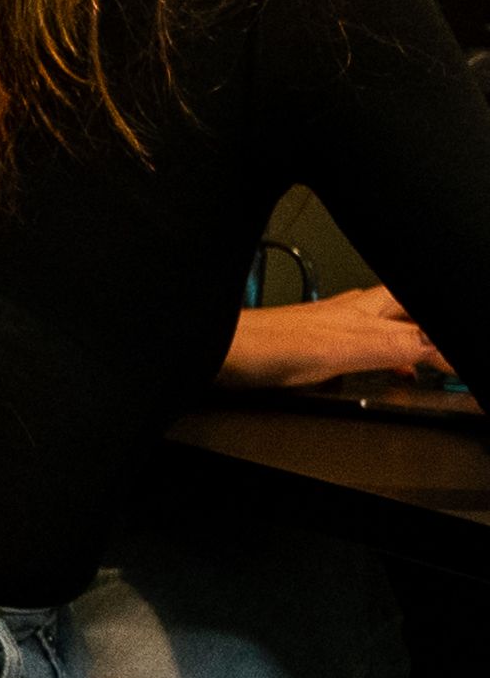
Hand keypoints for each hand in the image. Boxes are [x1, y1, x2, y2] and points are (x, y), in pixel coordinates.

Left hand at [228, 285, 450, 394]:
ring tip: (430, 356)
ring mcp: (333, 324)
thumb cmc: (268, 344)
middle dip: (429, 324)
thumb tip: (436, 347)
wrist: (222, 349)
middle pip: (407, 310)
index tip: (454, 367)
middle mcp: (353, 312)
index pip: (422, 323)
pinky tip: (385, 365)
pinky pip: (365, 341)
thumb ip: (394, 347)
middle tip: (445, 353)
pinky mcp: (316, 341)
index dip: (442, 346)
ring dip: (413, 336)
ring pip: (388, 323)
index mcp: (367, 311)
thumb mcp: (345, 350)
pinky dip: (385, 353)